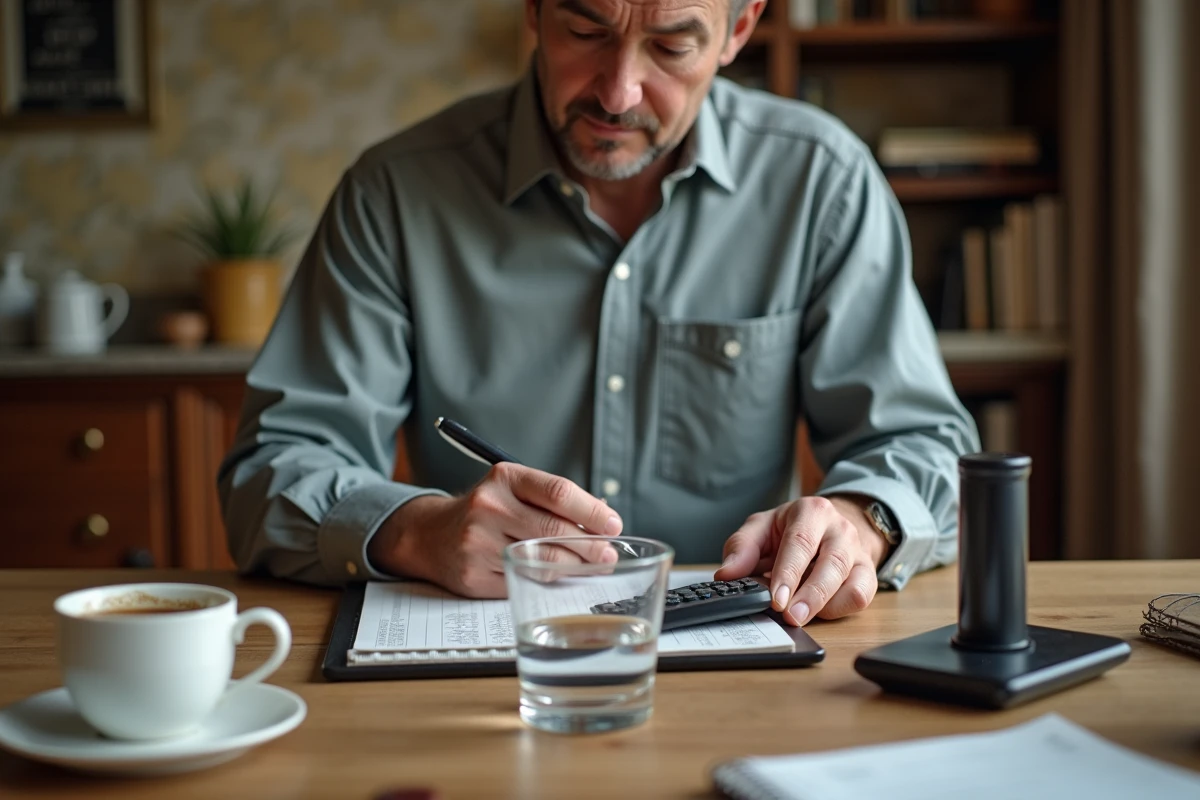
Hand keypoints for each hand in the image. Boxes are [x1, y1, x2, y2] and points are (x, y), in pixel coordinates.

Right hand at [367, 463, 623, 597]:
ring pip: (543, 558)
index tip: (613, 524)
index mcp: (504, 477)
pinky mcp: (474, 574)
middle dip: (590, 544)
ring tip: (592, 565)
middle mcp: (489, 506)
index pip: (558, 492)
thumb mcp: (515, 490)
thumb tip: (603, 520)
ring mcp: (479, 541)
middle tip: (608, 553)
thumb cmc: (487, 511)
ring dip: (576, 565)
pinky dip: (548, 579)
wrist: (431, 535)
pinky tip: (559, 575)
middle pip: (555, 528)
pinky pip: (524, 579)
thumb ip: (553, 501)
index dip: (592, 510)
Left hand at [713, 496, 884, 625]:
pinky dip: (841, 608)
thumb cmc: (791, 529)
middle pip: (831, 563)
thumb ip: (742, 548)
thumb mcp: (761, 529)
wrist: (829, 526)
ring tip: (800, 618)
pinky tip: (819, 612)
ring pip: (852, 582)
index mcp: (811, 512)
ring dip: (825, 605)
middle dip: (810, 594)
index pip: (800, 542)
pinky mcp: (867, 573)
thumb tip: (726, 574)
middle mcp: (840, 529)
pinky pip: (862, 595)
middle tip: (789, 616)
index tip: (776, 599)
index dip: (788, 573)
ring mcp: (857, 552)